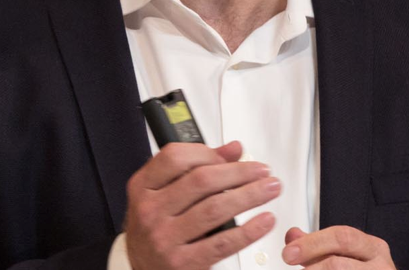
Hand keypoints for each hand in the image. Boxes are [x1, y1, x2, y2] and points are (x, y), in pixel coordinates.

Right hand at [125, 140, 280, 269]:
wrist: (140, 266)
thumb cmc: (155, 225)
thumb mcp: (164, 192)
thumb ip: (196, 167)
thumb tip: (233, 149)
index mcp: (143, 187)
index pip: (175, 157)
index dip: (208, 152)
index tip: (231, 157)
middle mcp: (151, 211)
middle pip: (201, 181)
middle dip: (239, 172)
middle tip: (262, 171)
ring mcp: (165, 237)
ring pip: (215, 209)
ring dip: (249, 196)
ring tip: (269, 189)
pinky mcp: (183, 262)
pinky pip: (222, 243)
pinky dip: (248, 231)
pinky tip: (264, 221)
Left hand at [281, 226, 395, 267]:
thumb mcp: (345, 256)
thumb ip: (318, 246)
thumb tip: (293, 235)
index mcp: (374, 249)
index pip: (342, 237)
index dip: (311, 243)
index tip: (289, 250)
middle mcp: (381, 267)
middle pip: (338, 263)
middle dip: (309, 258)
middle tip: (288, 259)